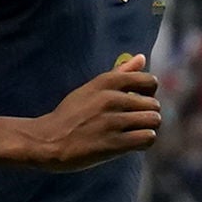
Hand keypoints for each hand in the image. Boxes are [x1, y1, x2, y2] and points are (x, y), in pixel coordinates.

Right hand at [22, 57, 160, 169]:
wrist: (47, 141)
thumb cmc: (70, 115)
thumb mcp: (91, 88)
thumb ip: (119, 72)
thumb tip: (142, 58)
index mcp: (106, 83)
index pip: (149, 81)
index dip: (149, 93)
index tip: (137, 102)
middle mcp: (111, 99)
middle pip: (154, 105)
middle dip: (147, 114)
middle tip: (132, 122)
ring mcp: (112, 122)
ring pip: (153, 121)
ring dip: (147, 128)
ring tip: (133, 132)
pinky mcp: (112, 144)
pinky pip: (147, 138)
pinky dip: (144, 142)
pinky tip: (132, 143)